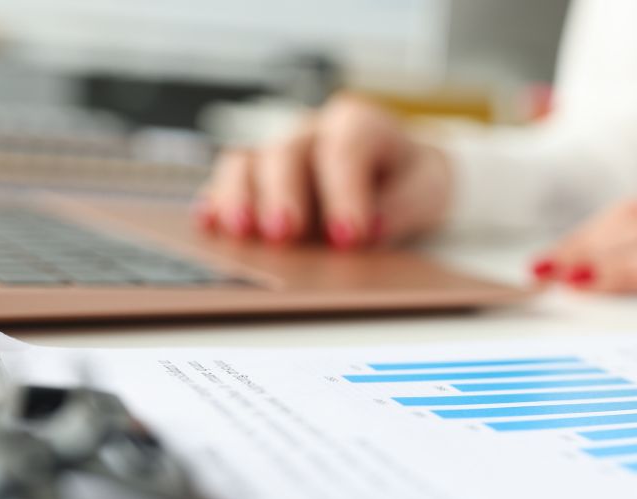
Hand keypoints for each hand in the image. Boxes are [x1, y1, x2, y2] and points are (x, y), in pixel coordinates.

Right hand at [197, 94, 449, 247]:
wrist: (403, 177)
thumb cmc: (412, 180)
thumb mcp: (428, 190)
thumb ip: (403, 206)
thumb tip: (372, 226)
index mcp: (358, 124)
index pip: (345, 150)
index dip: (344, 193)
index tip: (349, 236)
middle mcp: (312, 132)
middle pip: (286, 152)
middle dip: (283, 195)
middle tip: (285, 234)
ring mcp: (279, 153)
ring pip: (246, 161)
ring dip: (239, 197)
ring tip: (240, 232)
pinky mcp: (257, 179)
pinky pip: (227, 184)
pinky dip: (216, 203)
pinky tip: (208, 223)